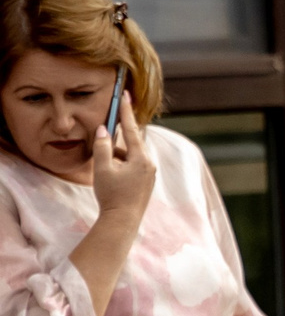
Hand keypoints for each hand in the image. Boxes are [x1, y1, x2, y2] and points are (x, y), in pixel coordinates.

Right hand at [89, 102, 155, 219]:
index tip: (125, 94)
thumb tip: (104, 130)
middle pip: (130, 144)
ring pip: (129, 156)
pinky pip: (132, 166)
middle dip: (116, 140)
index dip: (126, 111)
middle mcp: (149, 163)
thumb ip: (102, 146)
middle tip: (109, 138)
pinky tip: (110, 177)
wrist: (123, 221)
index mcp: (141, 158)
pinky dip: (119, 166)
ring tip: (105, 174)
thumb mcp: (102, 168)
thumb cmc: (112, 195)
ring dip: (115, 157)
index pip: (131, 129)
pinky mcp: (146, 181)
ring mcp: (149, 173)